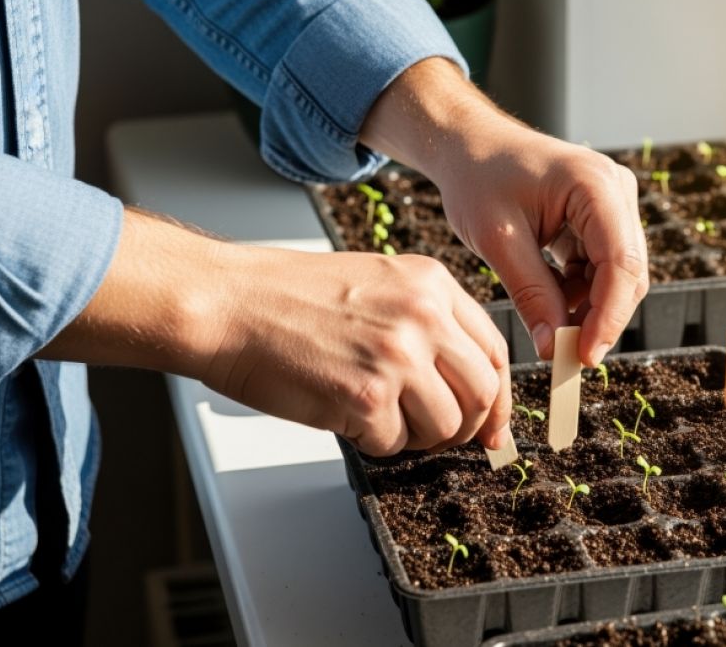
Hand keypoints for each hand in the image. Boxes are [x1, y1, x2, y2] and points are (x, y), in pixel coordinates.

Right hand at [204, 246, 511, 454]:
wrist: (226, 302)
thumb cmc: (288, 296)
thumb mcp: (378, 282)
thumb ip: (428, 321)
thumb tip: (464, 377)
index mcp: (431, 284)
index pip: (495, 351)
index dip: (499, 397)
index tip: (493, 423)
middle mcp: (423, 317)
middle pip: (483, 393)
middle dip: (467, 427)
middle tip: (440, 435)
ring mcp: (397, 357)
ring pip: (446, 426)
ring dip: (417, 437)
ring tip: (379, 418)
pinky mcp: (365, 397)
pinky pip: (394, 443)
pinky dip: (373, 442)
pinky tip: (344, 415)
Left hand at [359, 59, 648, 363]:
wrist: (468, 146)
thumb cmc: (478, 179)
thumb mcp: (498, 240)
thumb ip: (530, 293)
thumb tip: (552, 347)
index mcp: (595, 185)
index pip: (620, 262)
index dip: (608, 316)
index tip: (584, 356)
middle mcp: (616, 190)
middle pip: (627, 272)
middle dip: (600, 318)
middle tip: (565, 358)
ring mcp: (614, 203)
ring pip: (618, 276)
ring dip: (588, 307)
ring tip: (548, 326)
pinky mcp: (603, 217)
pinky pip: (602, 267)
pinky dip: (579, 292)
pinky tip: (549, 300)